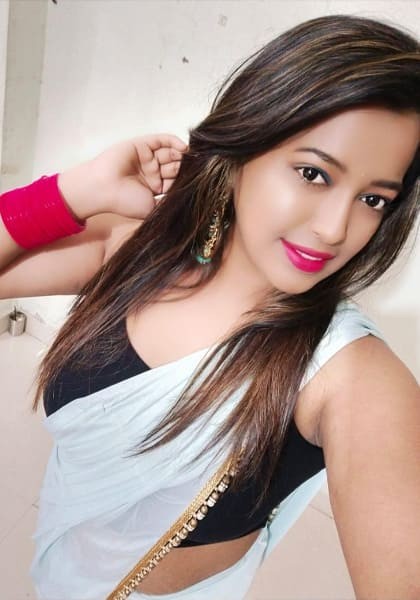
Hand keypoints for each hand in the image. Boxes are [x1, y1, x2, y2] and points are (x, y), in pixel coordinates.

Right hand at [58, 134, 187, 220]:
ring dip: (182, 155)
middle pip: (175, 166)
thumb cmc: (125, 202)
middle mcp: (152, 172)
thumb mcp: (152, 209)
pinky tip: (184, 149)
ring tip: (194, 159)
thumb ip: (168, 204)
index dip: (187, 180)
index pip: (176, 181)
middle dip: (186, 167)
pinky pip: (161, 140)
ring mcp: (147, 158)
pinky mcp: (142, 144)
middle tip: (200, 168)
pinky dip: (174, 142)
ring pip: (170, 153)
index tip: (201, 181)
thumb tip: (188, 204)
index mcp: (154, 188)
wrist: (103, 189)